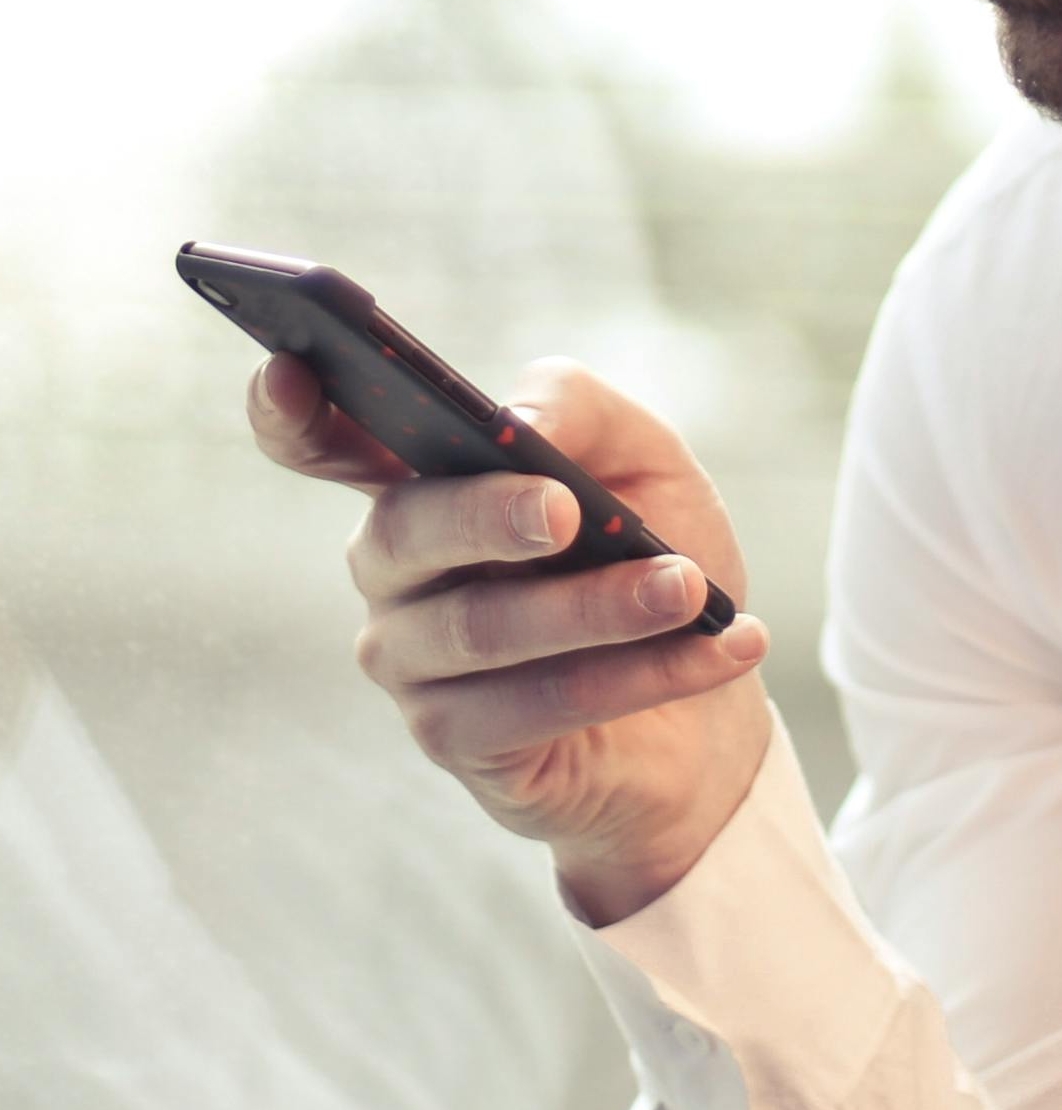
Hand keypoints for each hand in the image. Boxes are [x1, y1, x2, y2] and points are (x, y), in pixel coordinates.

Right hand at [247, 350, 773, 922]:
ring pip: (484, 628)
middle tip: (568, 511)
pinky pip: (540, 705)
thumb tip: (518, 417)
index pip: (319, 441)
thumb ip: (578, 409)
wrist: (716, 694)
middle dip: (490, 517)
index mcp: (421, 482)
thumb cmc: (660, 555)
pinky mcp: (459, 742)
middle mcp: (393, 570)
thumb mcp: (643, 459)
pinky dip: (644, 674)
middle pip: (407, 531)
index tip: (289, 367)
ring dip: (598, 608)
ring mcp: (411, 662)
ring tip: (690, 589)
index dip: (289, 409)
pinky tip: (724, 650)